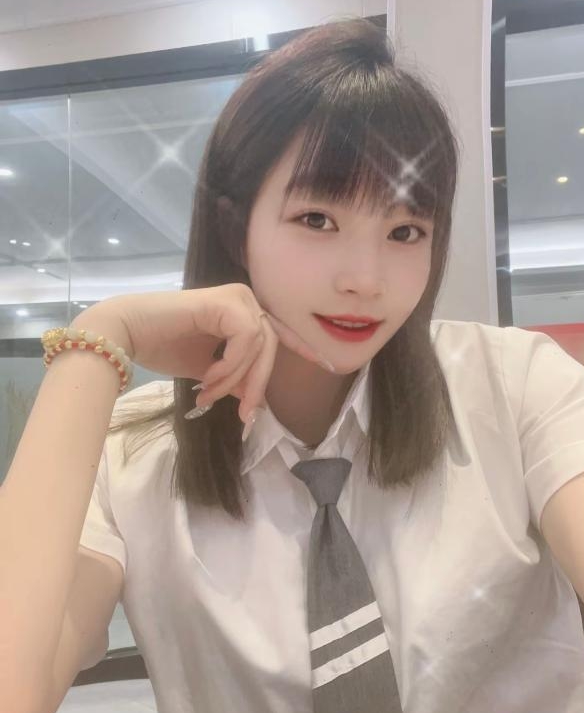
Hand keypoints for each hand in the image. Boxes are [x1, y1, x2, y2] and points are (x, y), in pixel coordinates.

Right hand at [76, 284, 333, 423]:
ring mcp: (237, 296)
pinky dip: (230, 364)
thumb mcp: (210, 370)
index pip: (280, 333)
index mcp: (243, 311)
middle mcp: (245, 298)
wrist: (127, 333)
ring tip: (208, 392)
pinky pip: (245, 341)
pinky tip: (207, 375)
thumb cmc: (163, 346)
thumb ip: (234, 376)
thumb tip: (253, 398)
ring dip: (235, 378)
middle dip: (258, 385)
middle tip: (243, 415)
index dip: (305, 348)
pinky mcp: (227, 301)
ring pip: (260, 348)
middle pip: (272, 347)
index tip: (328, 366)